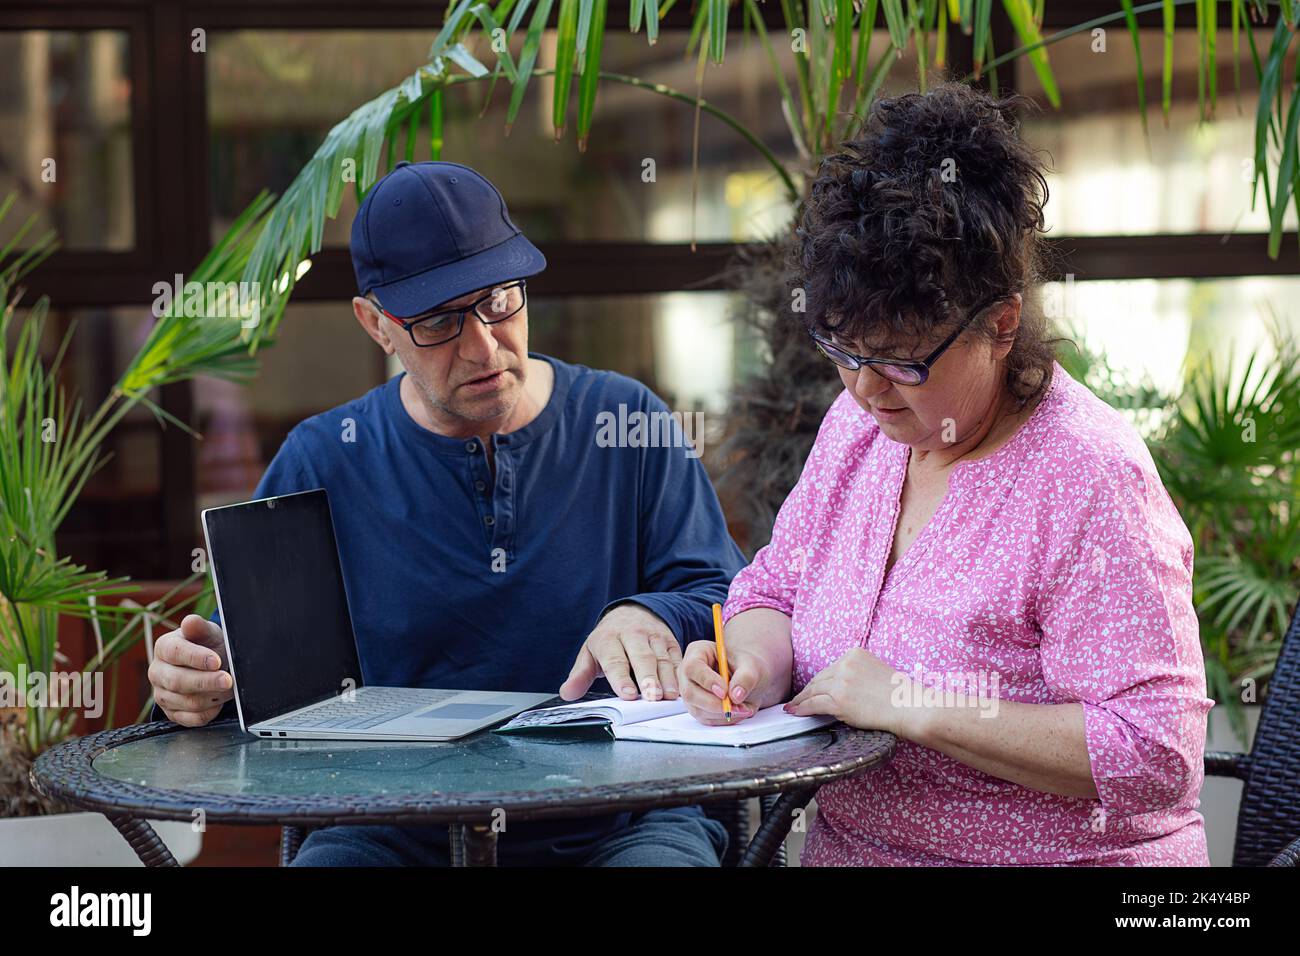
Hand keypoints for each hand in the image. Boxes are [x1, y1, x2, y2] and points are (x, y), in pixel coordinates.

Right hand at [147, 614, 233, 726]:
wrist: (208, 665)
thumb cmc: (207, 645)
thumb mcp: (207, 632)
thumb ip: (199, 627)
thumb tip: (190, 622)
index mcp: (164, 648)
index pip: (175, 653)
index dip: (197, 658)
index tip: (217, 661)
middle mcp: (158, 672)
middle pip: (178, 682)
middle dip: (207, 682)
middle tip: (228, 680)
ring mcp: (162, 695)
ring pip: (187, 702)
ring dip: (213, 697)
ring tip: (230, 688)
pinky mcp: (172, 713)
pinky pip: (192, 719)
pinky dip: (210, 712)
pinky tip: (219, 702)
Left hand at [559, 604, 681, 700]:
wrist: (632, 612)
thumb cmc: (609, 641)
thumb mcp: (590, 653)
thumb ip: (580, 674)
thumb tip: (567, 693)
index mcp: (608, 638)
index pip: (615, 659)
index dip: (621, 677)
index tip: (628, 694)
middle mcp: (632, 634)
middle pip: (642, 657)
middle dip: (648, 677)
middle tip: (652, 697)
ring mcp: (653, 636)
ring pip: (661, 658)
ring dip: (667, 678)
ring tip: (669, 696)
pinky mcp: (670, 640)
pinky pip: (676, 657)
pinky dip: (679, 673)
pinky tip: (680, 689)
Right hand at [678, 640, 769, 725]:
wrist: (747, 676)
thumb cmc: (745, 665)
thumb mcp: (751, 665)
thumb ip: (746, 678)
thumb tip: (736, 696)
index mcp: (697, 652)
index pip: (693, 667)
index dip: (707, 681)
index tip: (724, 692)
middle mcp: (688, 673)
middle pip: (690, 692)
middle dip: (714, 703)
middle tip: (735, 706)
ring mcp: (690, 692)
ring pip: (697, 709)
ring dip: (721, 713)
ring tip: (743, 708)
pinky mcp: (697, 707)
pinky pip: (706, 719)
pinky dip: (723, 719)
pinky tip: (738, 711)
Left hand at [784, 647, 914, 734]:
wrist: (909, 706)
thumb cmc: (899, 694)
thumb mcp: (876, 671)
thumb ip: (856, 674)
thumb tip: (838, 687)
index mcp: (855, 654)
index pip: (830, 669)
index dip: (820, 681)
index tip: (812, 688)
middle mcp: (845, 664)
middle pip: (820, 679)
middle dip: (808, 690)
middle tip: (798, 699)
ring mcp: (841, 682)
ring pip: (814, 691)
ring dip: (801, 700)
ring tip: (793, 707)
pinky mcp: (838, 700)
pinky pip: (813, 704)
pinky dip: (802, 709)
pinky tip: (795, 712)